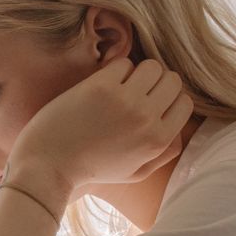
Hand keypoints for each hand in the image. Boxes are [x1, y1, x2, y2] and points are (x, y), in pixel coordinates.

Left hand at [6, 57, 194, 213]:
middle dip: (157, 83)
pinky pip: (123, 63)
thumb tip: (179, 130)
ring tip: (122, 86)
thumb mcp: (136, 172)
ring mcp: (125, 100)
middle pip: (172, 80)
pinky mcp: (101, 87)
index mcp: (159, 140)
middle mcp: (147, 118)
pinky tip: (102, 85)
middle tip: (136, 91)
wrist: (49, 164)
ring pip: (152, 66)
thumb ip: (164, 153)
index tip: (153, 101)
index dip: (170, 99)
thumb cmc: (91, 168)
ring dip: (139, 72)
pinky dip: (116, 70)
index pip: (185, 102)